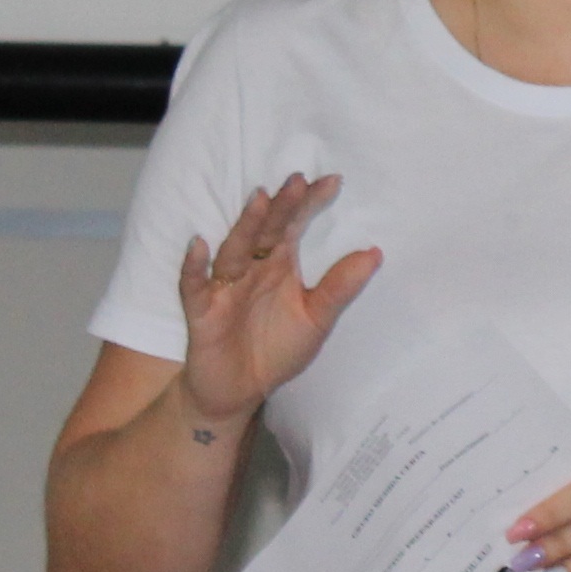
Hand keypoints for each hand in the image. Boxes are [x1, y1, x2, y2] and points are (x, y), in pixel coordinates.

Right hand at [177, 172, 382, 425]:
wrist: (238, 392)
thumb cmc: (276, 350)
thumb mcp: (316, 321)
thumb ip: (340, 288)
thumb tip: (376, 253)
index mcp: (280, 266)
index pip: (295, 226)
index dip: (311, 204)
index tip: (334, 180)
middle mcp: (251, 269)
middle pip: (266, 231)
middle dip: (281, 207)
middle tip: (298, 179)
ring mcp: (225, 287)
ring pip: (233, 250)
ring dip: (245, 225)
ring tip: (259, 198)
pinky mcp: (201, 311)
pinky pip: (194, 285)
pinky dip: (194, 266)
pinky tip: (199, 245)